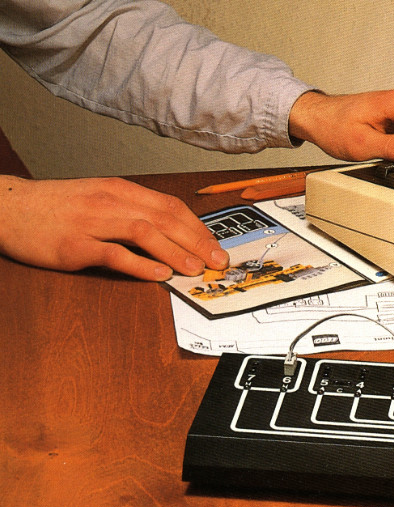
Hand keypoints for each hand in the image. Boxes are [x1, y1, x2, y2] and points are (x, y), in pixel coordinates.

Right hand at [0, 176, 228, 280]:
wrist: (8, 207)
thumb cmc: (58, 208)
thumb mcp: (100, 200)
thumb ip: (133, 212)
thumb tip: (172, 233)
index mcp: (120, 191)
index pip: (170, 206)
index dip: (198, 228)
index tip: (216, 247)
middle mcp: (110, 202)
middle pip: (165, 219)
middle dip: (197, 242)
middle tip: (218, 262)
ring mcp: (92, 223)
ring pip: (144, 232)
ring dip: (175, 252)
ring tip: (195, 269)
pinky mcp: (75, 245)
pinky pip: (113, 254)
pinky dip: (140, 265)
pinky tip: (159, 274)